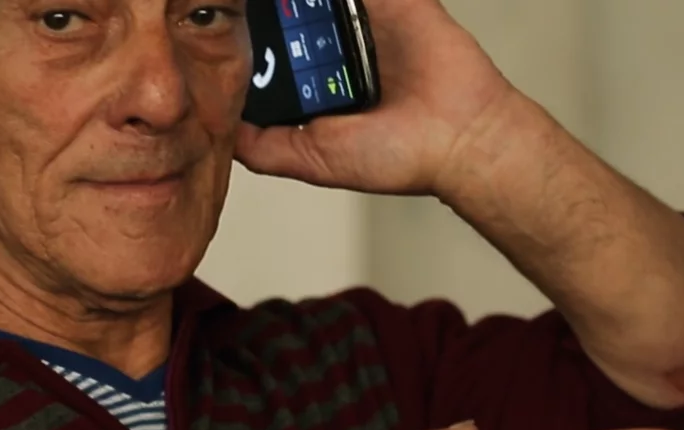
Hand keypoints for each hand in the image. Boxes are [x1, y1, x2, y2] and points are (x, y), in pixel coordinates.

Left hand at [235, 0, 517, 195]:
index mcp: (322, 82)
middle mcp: (341, 48)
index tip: (224, 24)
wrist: (462, 139)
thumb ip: (264, 146)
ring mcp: (368, 21)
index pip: (274, 49)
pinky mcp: (397, 2)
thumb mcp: (312, 159)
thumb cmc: (403, 156)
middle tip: (236, 2)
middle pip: (293, 13)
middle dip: (272, 9)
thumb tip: (222, 129)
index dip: (250, 38)